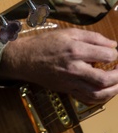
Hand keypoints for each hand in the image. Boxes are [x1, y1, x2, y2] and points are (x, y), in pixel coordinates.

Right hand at [0, 27, 117, 103]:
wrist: (23, 59)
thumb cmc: (44, 44)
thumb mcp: (68, 33)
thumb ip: (92, 37)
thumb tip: (112, 45)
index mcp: (75, 51)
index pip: (106, 56)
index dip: (115, 54)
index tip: (113, 53)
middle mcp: (74, 68)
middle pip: (105, 79)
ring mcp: (70, 82)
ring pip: (98, 93)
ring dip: (114, 90)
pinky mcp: (66, 90)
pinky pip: (87, 99)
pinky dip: (100, 98)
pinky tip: (106, 92)